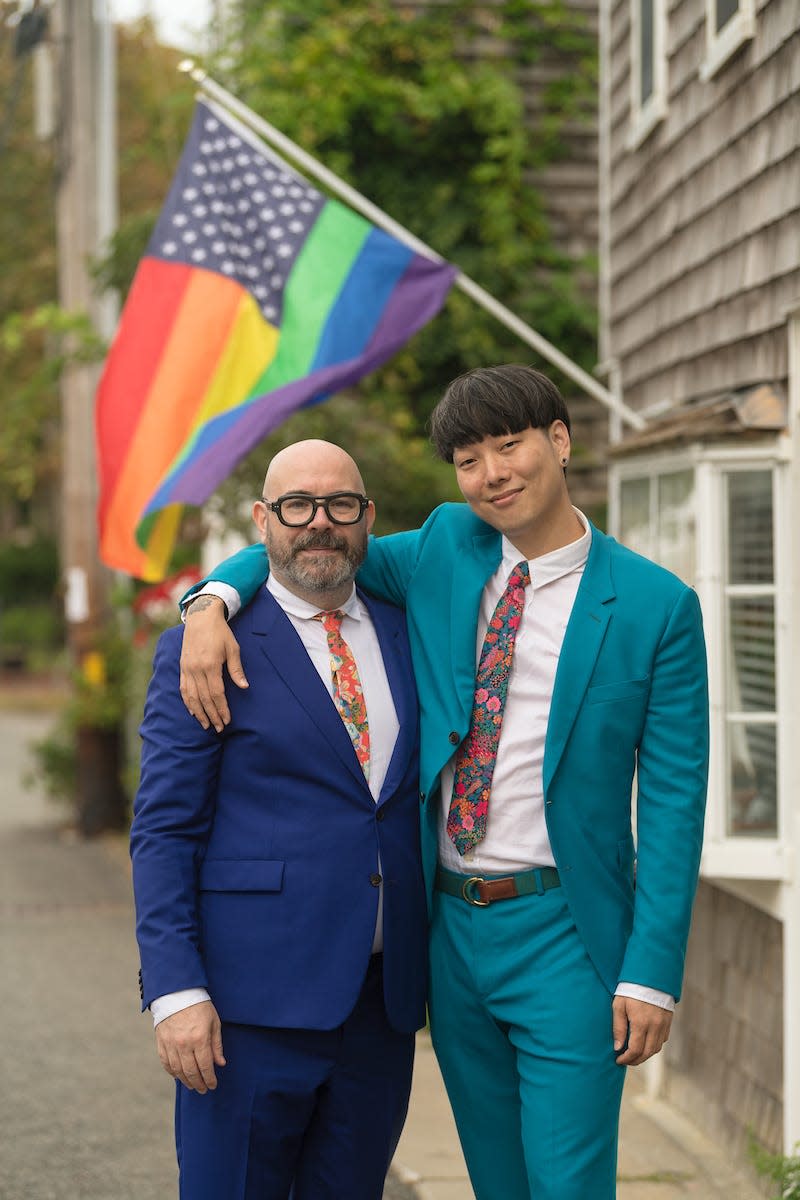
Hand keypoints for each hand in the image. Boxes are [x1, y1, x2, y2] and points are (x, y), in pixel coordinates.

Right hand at [155, 1000, 225, 1092]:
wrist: (177, 993)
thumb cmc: (200, 1006)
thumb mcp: (214, 1022)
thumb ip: (217, 1045)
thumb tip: (220, 1064)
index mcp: (199, 1038)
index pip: (205, 1066)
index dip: (210, 1079)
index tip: (213, 1085)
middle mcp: (184, 1044)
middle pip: (191, 1072)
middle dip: (198, 1084)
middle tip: (203, 1090)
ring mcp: (170, 1044)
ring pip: (177, 1070)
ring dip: (185, 1081)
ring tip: (192, 1086)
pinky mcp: (161, 1042)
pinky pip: (166, 1063)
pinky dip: (172, 1072)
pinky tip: (178, 1076)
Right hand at [180, 595, 248, 730]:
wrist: (201, 618)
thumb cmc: (220, 633)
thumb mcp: (233, 648)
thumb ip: (236, 669)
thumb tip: (244, 687)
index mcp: (210, 665)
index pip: (216, 694)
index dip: (222, 709)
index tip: (227, 720)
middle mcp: (196, 669)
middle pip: (204, 699)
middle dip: (212, 715)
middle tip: (219, 728)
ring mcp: (187, 669)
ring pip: (192, 697)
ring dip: (199, 713)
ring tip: (206, 725)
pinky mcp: (182, 667)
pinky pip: (183, 689)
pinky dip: (188, 702)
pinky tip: (193, 712)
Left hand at [612, 994, 672, 1065]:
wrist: (650, 975)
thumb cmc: (631, 989)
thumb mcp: (619, 1005)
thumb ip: (618, 1027)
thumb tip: (617, 1047)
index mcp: (641, 1023)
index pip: (635, 1050)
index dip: (626, 1058)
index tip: (618, 1060)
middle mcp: (655, 1026)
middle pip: (647, 1053)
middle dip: (635, 1060)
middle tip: (625, 1060)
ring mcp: (664, 1025)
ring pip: (656, 1048)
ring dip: (645, 1054)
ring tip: (634, 1054)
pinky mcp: (668, 1021)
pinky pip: (662, 1040)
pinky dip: (653, 1046)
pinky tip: (645, 1043)